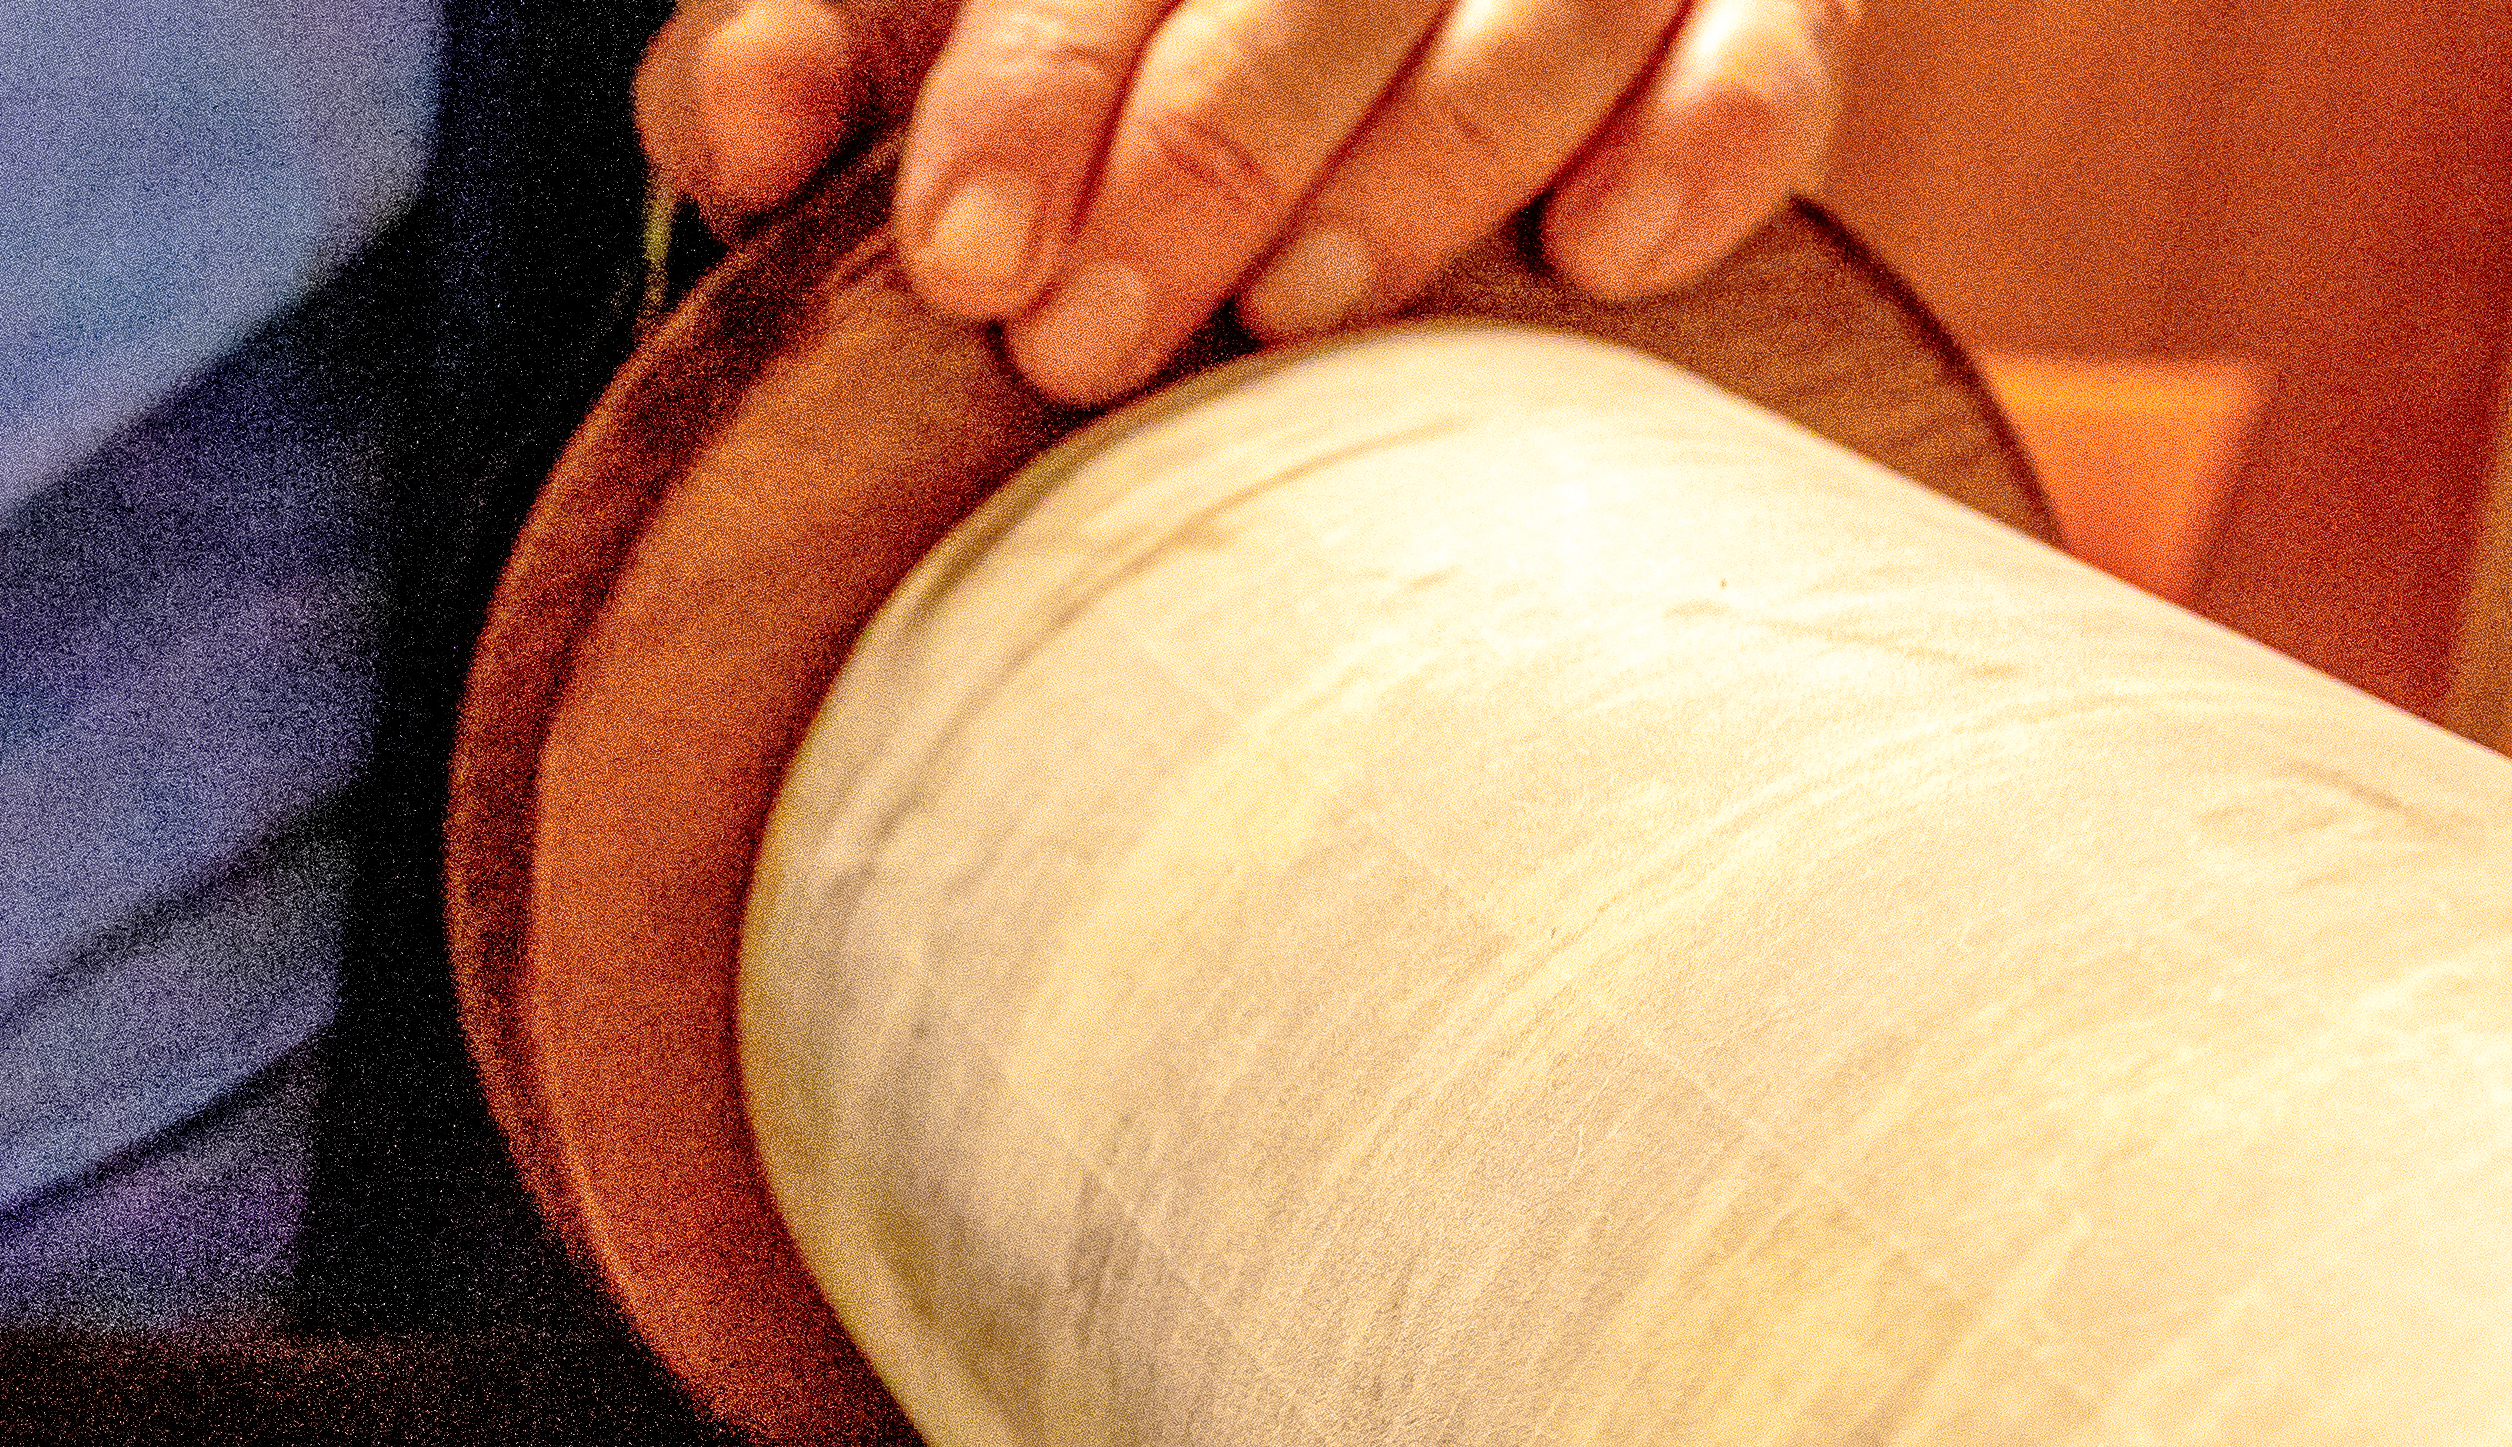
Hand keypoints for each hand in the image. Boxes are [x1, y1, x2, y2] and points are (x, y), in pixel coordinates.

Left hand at [639, 0, 1854, 405]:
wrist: (1314, 66)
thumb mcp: (923, 35)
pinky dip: (1715, 136)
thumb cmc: (1074, 73)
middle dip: (1212, 142)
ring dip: (1433, 154)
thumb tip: (732, 115)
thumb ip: (808, 53)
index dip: (1045, 81)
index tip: (967, 261)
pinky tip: (1608, 256)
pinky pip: (1779, 40)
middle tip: (1091, 346)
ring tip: (1299, 315)